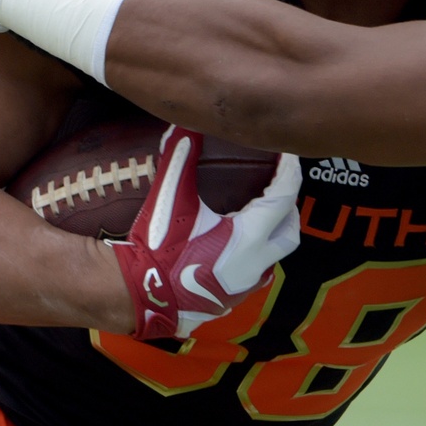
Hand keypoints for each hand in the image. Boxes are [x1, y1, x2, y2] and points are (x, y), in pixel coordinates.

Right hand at [109, 126, 301, 339]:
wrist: (136, 295)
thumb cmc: (156, 248)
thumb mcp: (169, 200)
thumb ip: (179, 159)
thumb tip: (184, 124)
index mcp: (249, 237)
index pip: (284, 197)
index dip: (289, 172)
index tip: (288, 155)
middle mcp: (255, 264)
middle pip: (289, 232)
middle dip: (288, 208)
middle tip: (276, 187)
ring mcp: (243, 286)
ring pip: (273, 257)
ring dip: (271, 235)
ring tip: (257, 213)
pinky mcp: (229, 301)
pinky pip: (254, 275)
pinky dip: (254, 256)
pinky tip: (235, 245)